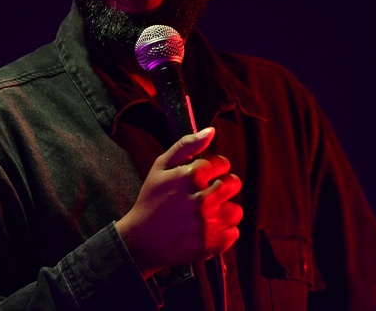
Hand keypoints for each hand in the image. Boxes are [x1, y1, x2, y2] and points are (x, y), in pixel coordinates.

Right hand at [115, 127, 242, 277]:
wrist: (139, 241)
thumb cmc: (150, 200)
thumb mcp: (161, 166)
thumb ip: (187, 145)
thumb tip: (211, 131)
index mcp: (192, 176)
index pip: (222, 163)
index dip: (215, 169)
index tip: (206, 176)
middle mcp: (203, 198)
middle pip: (234, 184)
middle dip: (225, 186)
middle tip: (211, 193)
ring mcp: (207, 223)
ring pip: (236, 210)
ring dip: (226, 210)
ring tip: (210, 213)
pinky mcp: (209, 244)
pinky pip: (233, 233)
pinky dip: (225, 232)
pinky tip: (209, 229)